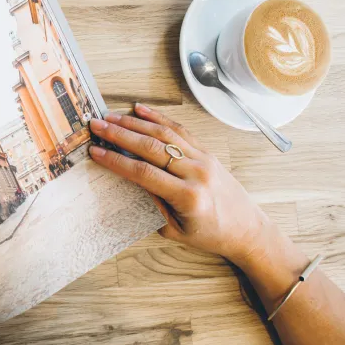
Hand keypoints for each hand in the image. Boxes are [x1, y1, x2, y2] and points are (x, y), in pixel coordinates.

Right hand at [88, 103, 269, 265]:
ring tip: (112, 116)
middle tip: (97, 125)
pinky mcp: (207, 152)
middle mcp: (196, 173)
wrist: (248, 229)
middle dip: (120, 134)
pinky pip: (179, 131)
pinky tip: (140, 110)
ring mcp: (204, 159)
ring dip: (135, 123)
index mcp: (187, 196)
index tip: (96, 151)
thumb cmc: (212, 235)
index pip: (144, 173)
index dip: (117, 160)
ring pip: (164, 134)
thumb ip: (152, 205)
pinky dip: (158, 118)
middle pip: (151, 147)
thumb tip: (128, 181)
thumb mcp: (176, 230)